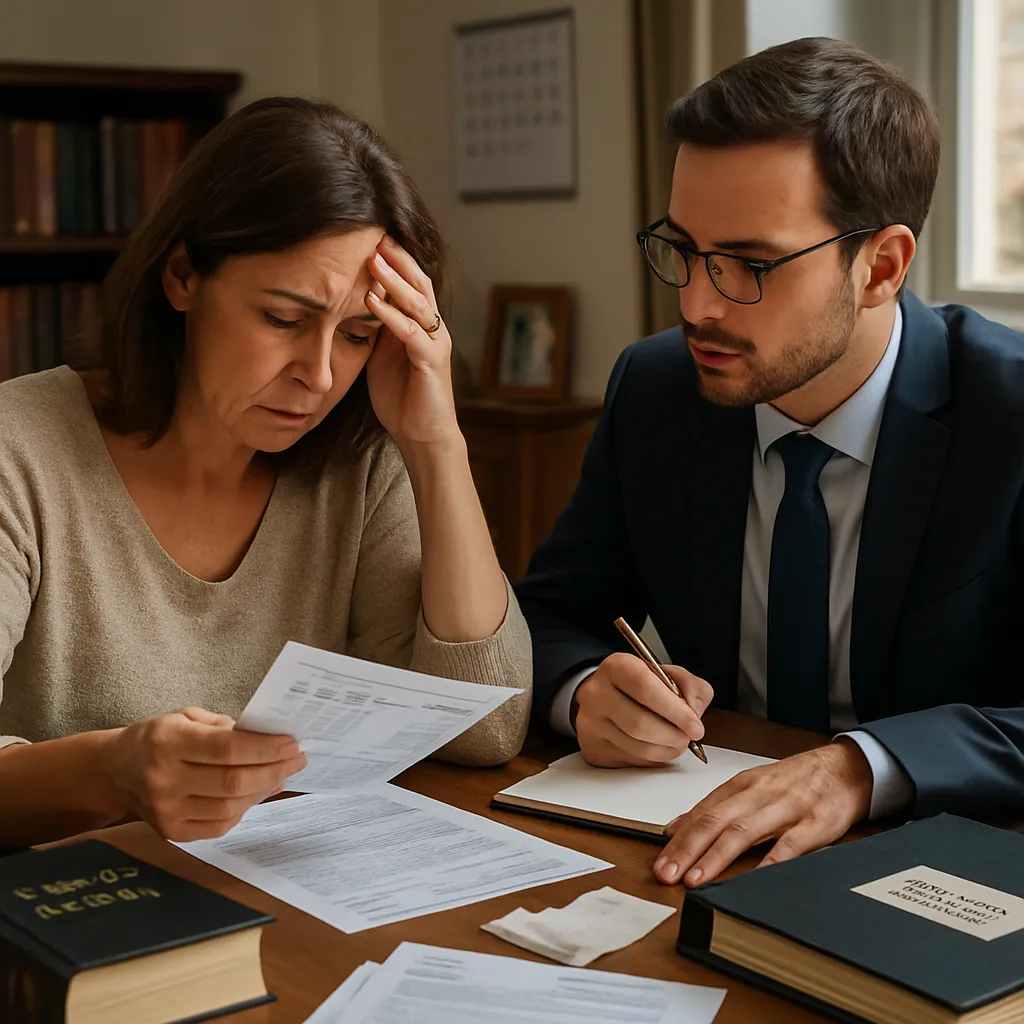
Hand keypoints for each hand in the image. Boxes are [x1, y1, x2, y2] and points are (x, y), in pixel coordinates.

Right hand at [101, 707, 306, 841]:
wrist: (116, 770)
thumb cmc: (158, 737)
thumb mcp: (186, 717)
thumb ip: (225, 726)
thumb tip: (269, 738)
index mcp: (168, 742)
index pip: (226, 749)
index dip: (264, 748)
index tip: (292, 743)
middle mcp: (165, 779)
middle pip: (232, 781)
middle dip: (274, 769)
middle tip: (298, 759)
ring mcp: (166, 810)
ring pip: (230, 806)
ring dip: (264, 790)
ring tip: (283, 774)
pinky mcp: (171, 832)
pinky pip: (220, 824)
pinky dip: (245, 808)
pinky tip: (259, 792)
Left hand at [365, 236, 459, 448]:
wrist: (423, 436)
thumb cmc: (402, 399)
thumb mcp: (381, 357)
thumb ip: (374, 331)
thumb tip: (348, 305)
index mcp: (419, 326)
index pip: (410, 284)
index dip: (394, 261)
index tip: (369, 238)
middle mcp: (432, 329)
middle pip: (419, 284)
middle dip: (398, 259)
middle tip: (375, 235)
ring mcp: (435, 344)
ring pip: (418, 303)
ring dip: (394, 281)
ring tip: (373, 260)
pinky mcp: (432, 362)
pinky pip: (412, 333)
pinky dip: (392, 316)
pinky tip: (373, 302)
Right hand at [574, 653, 711, 767]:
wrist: (605, 697)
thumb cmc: (639, 686)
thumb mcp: (668, 674)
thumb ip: (691, 686)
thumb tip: (694, 712)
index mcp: (616, 667)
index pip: (646, 689)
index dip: (676, 711)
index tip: (695, 726)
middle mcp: (597, 694)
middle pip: (640, 723)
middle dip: (673, 736)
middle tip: (688, 738)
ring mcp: (591, 724)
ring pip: (637, 747)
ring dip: (666, 750)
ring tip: (676, 742)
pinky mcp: (593, 749)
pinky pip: (631, 762)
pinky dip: (652, 759)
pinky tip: (657, 748)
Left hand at [653, 739, 872, 885]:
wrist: (845, 769)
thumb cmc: (794, 782)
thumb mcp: (751, 787)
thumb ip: (715, 807)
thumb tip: (675, 828)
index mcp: (741, 784)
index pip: (702, 812)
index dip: (678, 838)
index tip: (659, 860)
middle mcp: (758, 793)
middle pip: (715, 821)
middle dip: (687, 849)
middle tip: (666, 874)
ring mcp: (786, 808)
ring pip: (743, 831)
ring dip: (716, 857)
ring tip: (695, 879)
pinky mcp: (814, 824)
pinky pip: (789, 846)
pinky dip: (769, 863)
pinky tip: (752, 880)